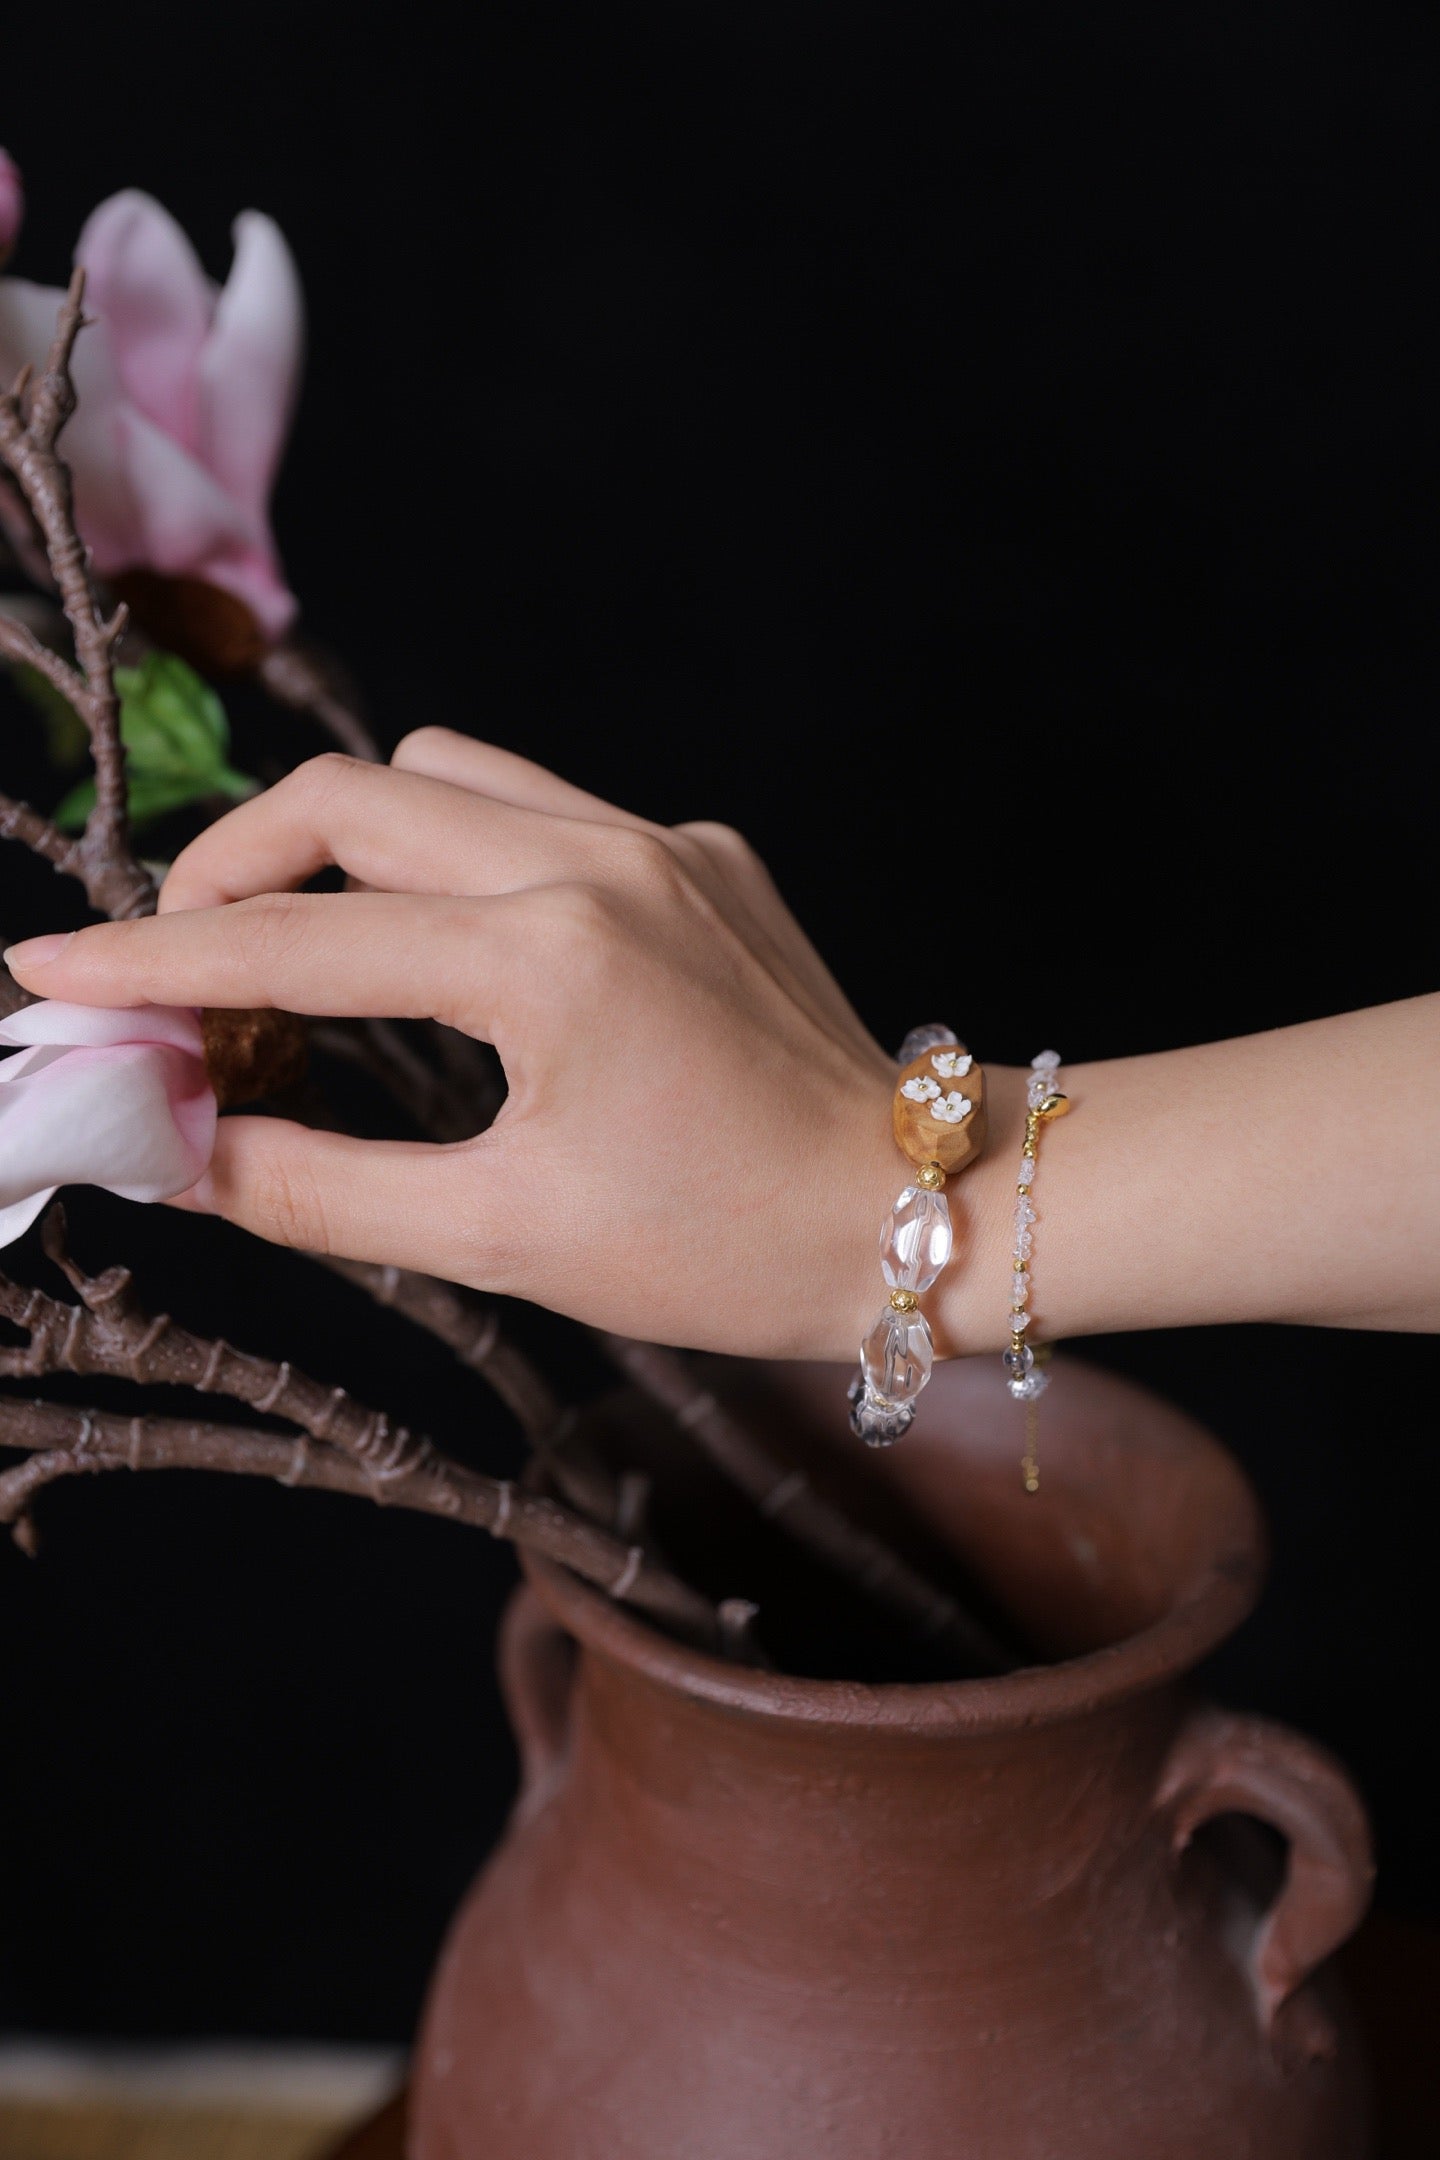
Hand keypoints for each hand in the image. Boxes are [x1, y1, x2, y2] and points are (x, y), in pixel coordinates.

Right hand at [4, 732, 904, 1358]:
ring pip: (441, 772)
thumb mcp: (506, 1240)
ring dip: (346, 842)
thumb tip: (183, 1148)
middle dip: (234, 871)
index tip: (49, 974)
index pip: (294, 945)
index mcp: (548, 958)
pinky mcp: (700, 846)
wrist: (916, 1210)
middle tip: (180, 965)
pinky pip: (536, 805)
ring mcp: (657, 838)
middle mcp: (596, 859)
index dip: (153, 966)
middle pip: (347, 795)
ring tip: (311, 952)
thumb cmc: (724, 1249)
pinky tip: (460, 952)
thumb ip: (320, 1189)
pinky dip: (459, 855)